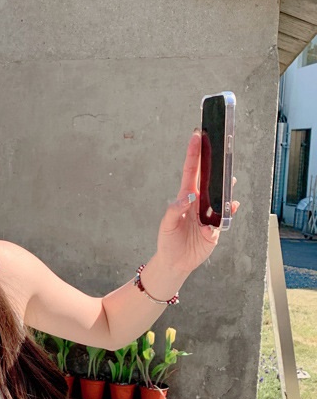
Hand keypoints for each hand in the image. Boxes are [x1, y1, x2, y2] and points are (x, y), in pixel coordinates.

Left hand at [154, 130, 239, 275]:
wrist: (176, 262)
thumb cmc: (168, 241)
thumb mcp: (166, 225)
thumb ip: (175, 210)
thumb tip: (189, 197)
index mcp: (184, 198)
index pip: (191, 171)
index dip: (194, 154)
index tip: (197, 136)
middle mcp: (199, 202)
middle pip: (208, 178)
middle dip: (213, 161)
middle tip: (219, 143)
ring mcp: (209, 214)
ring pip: (221, 195)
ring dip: (226, 185)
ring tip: (230, 175)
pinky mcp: (216, 228)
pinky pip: (227, 215)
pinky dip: (231, 209)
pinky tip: (233, 204)